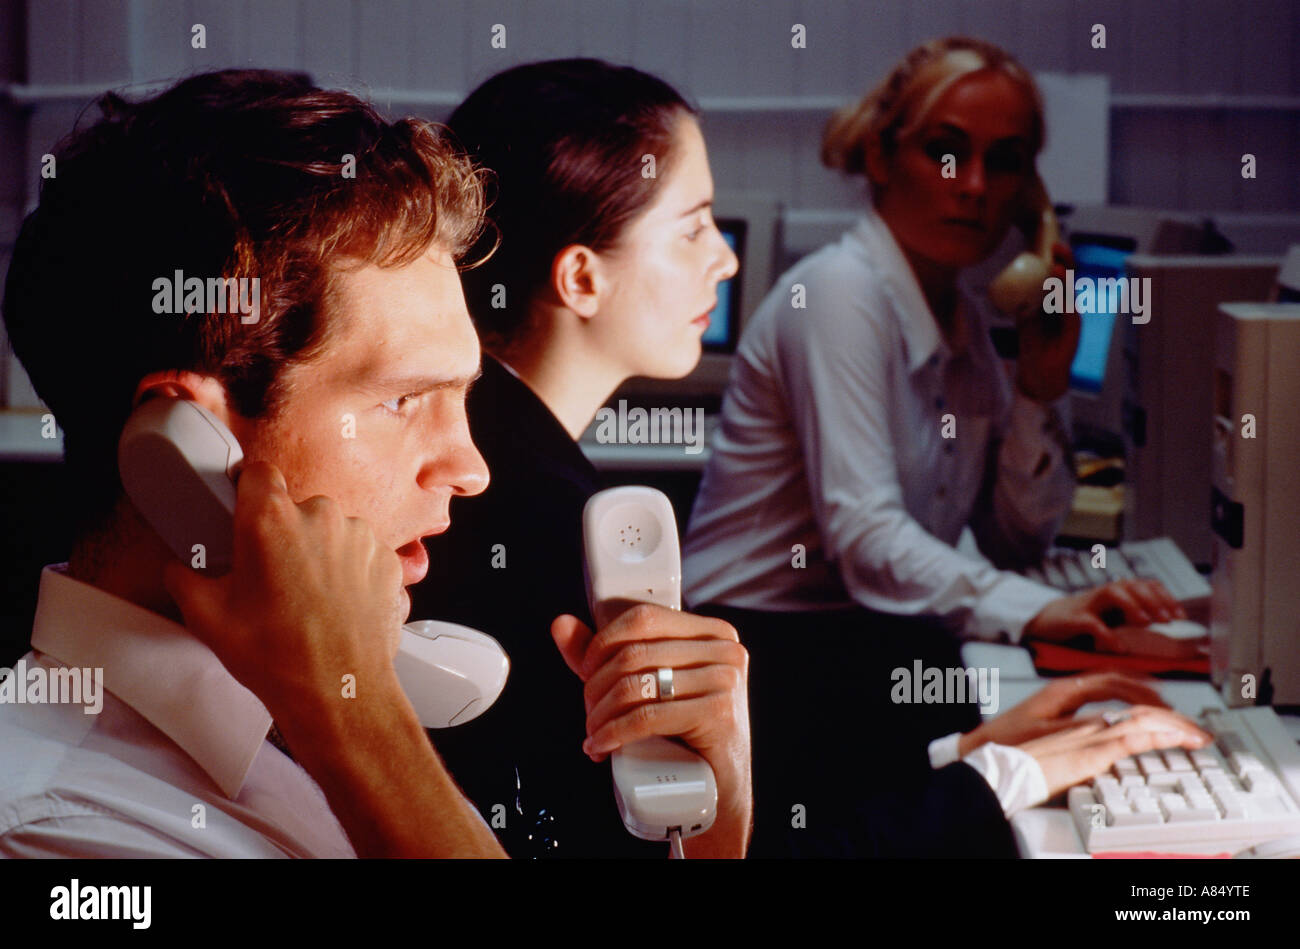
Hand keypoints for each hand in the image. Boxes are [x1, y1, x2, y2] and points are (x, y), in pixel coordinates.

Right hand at [162, 460, 407, 727]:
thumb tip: (180, 570)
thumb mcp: (207, 617)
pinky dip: (350, 570)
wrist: (338, 690)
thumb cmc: (277, 656)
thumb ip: (186, 579)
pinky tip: (336, 603)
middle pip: (296, 508)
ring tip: (307, 597)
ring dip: (320, 553)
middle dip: (284, 534)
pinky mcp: (387, 558)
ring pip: (331, 531)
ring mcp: (360, 536)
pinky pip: (361, 552)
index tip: (245, 507)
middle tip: (273, 576)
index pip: (257, 473)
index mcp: (271, 520)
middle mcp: (320, 517)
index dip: (248, 490)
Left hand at [551, 605, 751, 855]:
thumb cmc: (685, 731)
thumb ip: (608, 654)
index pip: (644, 617)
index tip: (585, 670)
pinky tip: (601, 746)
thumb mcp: (650, 685)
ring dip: (601, 714)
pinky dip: (614, 733)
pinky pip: (647, 717)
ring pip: (637, 686)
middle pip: (635, 654)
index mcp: (712, 632)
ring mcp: (725, 681)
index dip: (604, 642)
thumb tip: (561, 624)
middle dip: (598, 686)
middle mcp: (725, 650)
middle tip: (589, 712)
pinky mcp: (717, 714)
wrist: (721, 784)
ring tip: (594, 732)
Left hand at [958, 672, 1166, 756]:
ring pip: (1111, 686)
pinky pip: (1102, 696)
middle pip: (1117, 682)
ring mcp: (1066, 695)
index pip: (1114, 684)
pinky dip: (1124, 701)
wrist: (983, 743)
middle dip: (1148, 693)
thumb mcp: (1048, 734)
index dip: (1144, 694)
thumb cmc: (1009, 740)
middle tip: (1174, 709)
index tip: (1166, 706)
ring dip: (1138, 695)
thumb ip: (1081, 727)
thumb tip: (1115, 722)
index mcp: (1065, 691)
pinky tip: (1134, 712)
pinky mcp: (1063, 705)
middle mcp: (1067, 687)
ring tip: (1164, 709)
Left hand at [1015, 240, 1078, 402]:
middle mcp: (1065, 304)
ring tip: (1057, 266)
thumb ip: (1022, 300)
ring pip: (1069, 293)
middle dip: (1064, 260)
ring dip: (1063, 279)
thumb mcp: (1024, 316)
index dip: (1055, 258)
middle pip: (1068, 278)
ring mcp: (1071, 316)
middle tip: (1057, 246)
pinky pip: (1070, 314)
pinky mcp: (1074, 330)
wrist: (1039, 370)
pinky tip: (1060, 296)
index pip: (1057, 274)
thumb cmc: (1032, 342)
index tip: (1049, 243)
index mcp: (1054, 299)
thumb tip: (1006, 281)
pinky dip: (1065, 303)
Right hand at [1018, 705, 1211, 797]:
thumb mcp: (1061, 758)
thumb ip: (1083, 754)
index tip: (1178, 727)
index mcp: (1083, 725)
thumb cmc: (1023, 766)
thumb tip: (1101, 761)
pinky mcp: (1091, 752)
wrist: (1004, 768)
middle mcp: (1091, 724)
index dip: (1157, 716)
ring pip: (1142, 720)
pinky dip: (1158, 737)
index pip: (1129, 713)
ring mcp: (1091, 736)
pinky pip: (1131, 740)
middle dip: (1175, 719)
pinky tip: (1178, 740)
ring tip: (1199, 736)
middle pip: (1142, 712)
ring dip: (1176, 726)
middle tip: (1199, 731)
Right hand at [1023, 579, 1203, 658]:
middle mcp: (1106, 594)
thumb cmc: (1085, 621)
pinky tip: (1119, 647)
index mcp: (1118, 592)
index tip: (1179, 616)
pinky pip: (1092, 623)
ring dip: (1133, 606)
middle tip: (1167, 620)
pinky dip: (1107, 635)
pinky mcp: (1075, 618)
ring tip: (1146, 622)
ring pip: (1114, 593)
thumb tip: (1166, 633)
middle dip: (1154, 601)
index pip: (1147, 585)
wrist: (1045, 621)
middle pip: (1133, 586)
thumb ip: (1133, 619)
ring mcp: (1090, 604)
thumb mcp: (1112, 617)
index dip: (1166, 598)